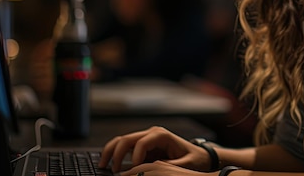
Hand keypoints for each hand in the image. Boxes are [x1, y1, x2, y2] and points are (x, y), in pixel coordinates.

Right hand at [98, 126, 212, 173]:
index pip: (142, 142)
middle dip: (117, 153)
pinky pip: (125, 147)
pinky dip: (115, 154)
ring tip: (102, 165)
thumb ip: (169, 167)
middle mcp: (152, 134)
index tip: (133, 170)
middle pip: (127, 138)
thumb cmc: (195, 159)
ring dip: (111, 152)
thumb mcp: (185, 165)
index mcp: (162, 135)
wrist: (201, 156)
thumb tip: (153, 170)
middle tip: (112, 170)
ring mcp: (146, 138)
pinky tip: (108, 164)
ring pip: (122, 140)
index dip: (135, 156)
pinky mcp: (143, 146)